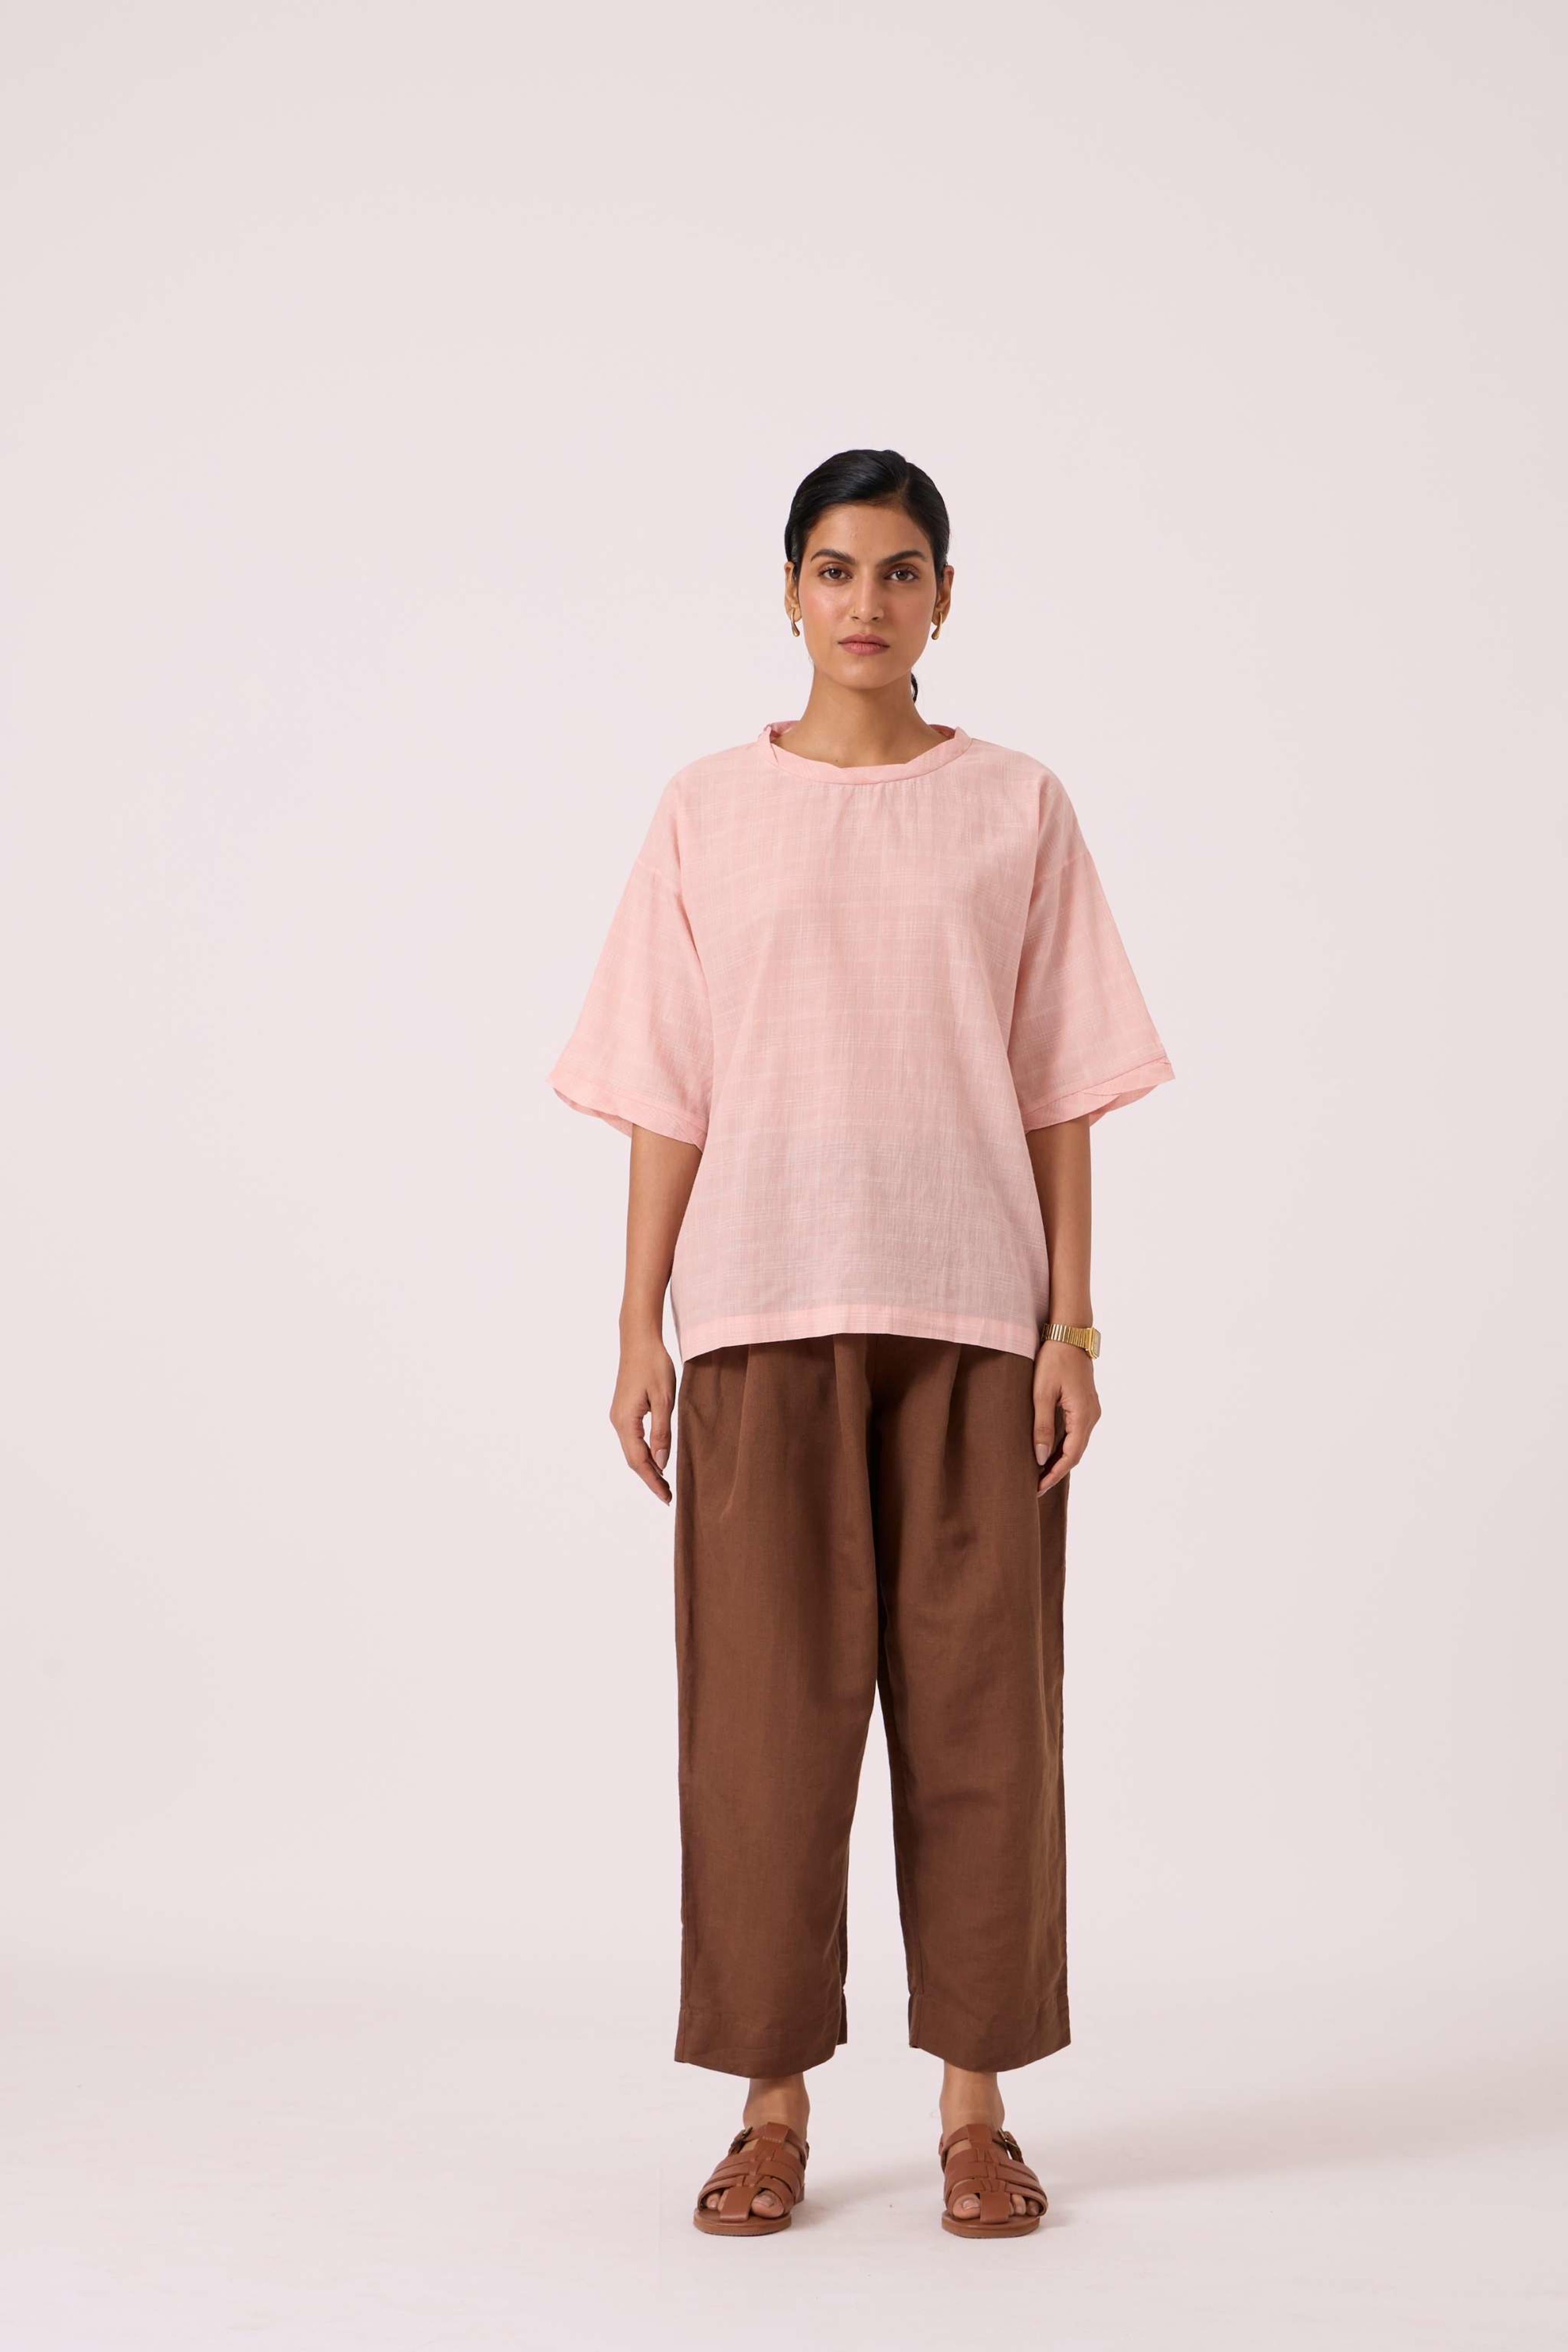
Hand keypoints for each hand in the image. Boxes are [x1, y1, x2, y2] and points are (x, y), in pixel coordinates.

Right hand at [611, 1327, 676, 1502]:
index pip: (639, 1461)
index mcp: (626, 1421)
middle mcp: (617, 1422)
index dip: (653, 1481)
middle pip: (633, 1459)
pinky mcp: (623, 1410)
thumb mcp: (664, 1400)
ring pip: (632, 1450)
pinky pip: (632, 1439)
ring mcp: (618, 1416)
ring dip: (647, 1467)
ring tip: (665, 1482)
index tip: (666, 1498)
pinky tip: (657, 1457)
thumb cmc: (654, 1366)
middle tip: (668, 1495)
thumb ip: (662, 1433)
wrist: (639, 1340)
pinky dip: (644, 1452)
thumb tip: (661, 1463)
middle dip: (650, 1479)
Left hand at [1033, 1339, 1100, 1493]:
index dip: (1054, 1474)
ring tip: (1040, 1473)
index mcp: (1083, 1415)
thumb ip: (1042, 1427)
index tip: (1038, 1488)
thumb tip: (1041, 1458)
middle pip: (1076, 1453)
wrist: (1069, 1333)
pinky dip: (1065, 1446)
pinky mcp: (1086, 1404)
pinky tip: (1051, 1451)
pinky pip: (1077, 1432)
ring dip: (1061, 1459)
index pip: (1070, 1456)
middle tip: (1036, 1487)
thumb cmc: (1053, 1360)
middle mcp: (1092, 1416)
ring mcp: (1091, 1410)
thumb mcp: (1041, 1393)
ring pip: (1077, 1444)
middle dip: (1057, 1471)